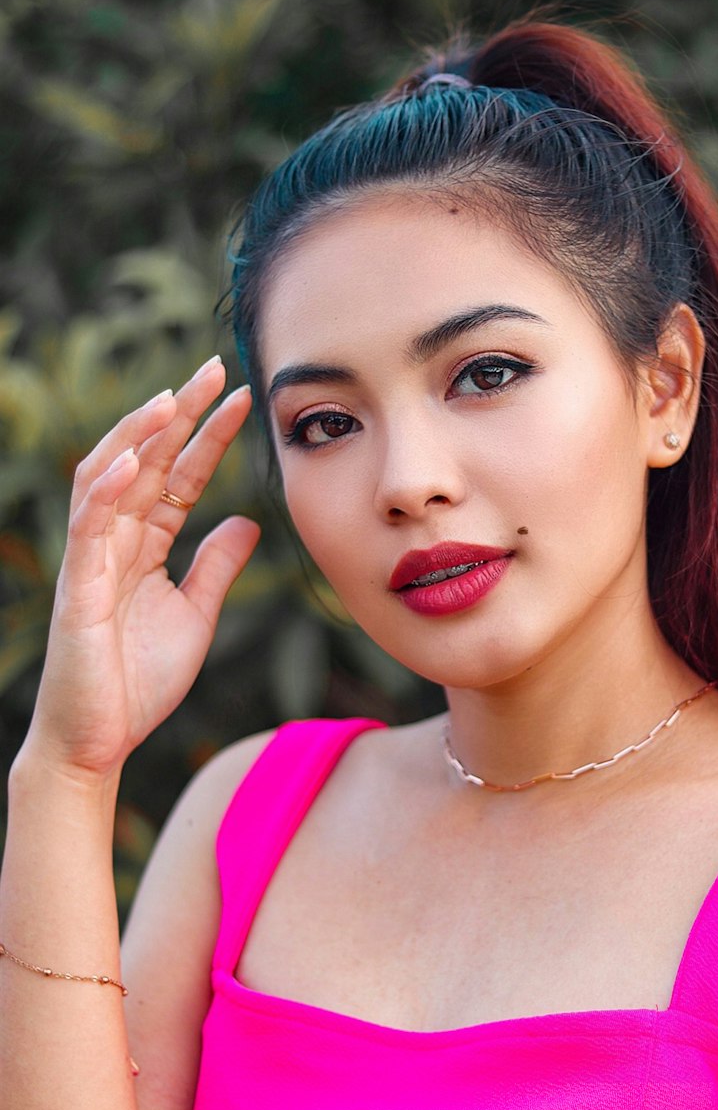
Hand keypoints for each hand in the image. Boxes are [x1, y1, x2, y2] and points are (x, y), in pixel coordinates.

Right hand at [24, 357, 260, 780]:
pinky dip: (107, 490)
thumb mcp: (196, 612)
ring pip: (108, 479)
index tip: (244, 397)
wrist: (101, 740)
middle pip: (146, 461)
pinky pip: (88, 528)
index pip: (178, 475)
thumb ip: (216, 565)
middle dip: (178, 414)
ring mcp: (92, 560)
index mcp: (144, 544)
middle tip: (214, 369)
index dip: (208, 435)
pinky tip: (133, 461)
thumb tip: (246, 522)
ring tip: (172, 399)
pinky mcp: (79, 588)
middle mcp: (115, 540)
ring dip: (139, 436)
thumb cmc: (140, 679)